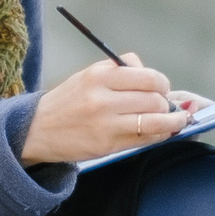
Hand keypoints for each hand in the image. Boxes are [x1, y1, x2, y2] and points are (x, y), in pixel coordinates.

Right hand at [20, 52, 194, 167]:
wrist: (37, 129)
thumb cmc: (68, 101)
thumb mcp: (88, 75)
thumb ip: (121, 71)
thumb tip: (154, 78)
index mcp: (99, 76)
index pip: (148, 77)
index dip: (162, 84)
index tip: (163, 88)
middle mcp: (103, 98)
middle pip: (154, 99)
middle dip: (166, 103)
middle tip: (165, 106)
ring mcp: (105, 123)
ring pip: (155, 121)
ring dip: (172, 122)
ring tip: (177, 121)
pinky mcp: (107, 144)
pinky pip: (144, 139)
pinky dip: (159, 135)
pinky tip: (162, 132)